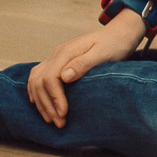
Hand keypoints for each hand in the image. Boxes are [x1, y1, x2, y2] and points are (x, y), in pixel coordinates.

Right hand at [27, 10, 148, 127]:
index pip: (51, 78)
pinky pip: (39, 77)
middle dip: (47, 104)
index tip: (63, 113)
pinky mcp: (58, 62)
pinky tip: (38, 103)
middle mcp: (57, 54)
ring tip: (51, 119)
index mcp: (66, 51)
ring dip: (41, 101)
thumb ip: (84, 63)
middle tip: (59, 123)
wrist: (120, 33)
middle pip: (40, 82)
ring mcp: (56, 57)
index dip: (55, 98)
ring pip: (36, 81)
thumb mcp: (104, 53)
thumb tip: (64, 77)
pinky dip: (36, 92)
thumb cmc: (115, 43)